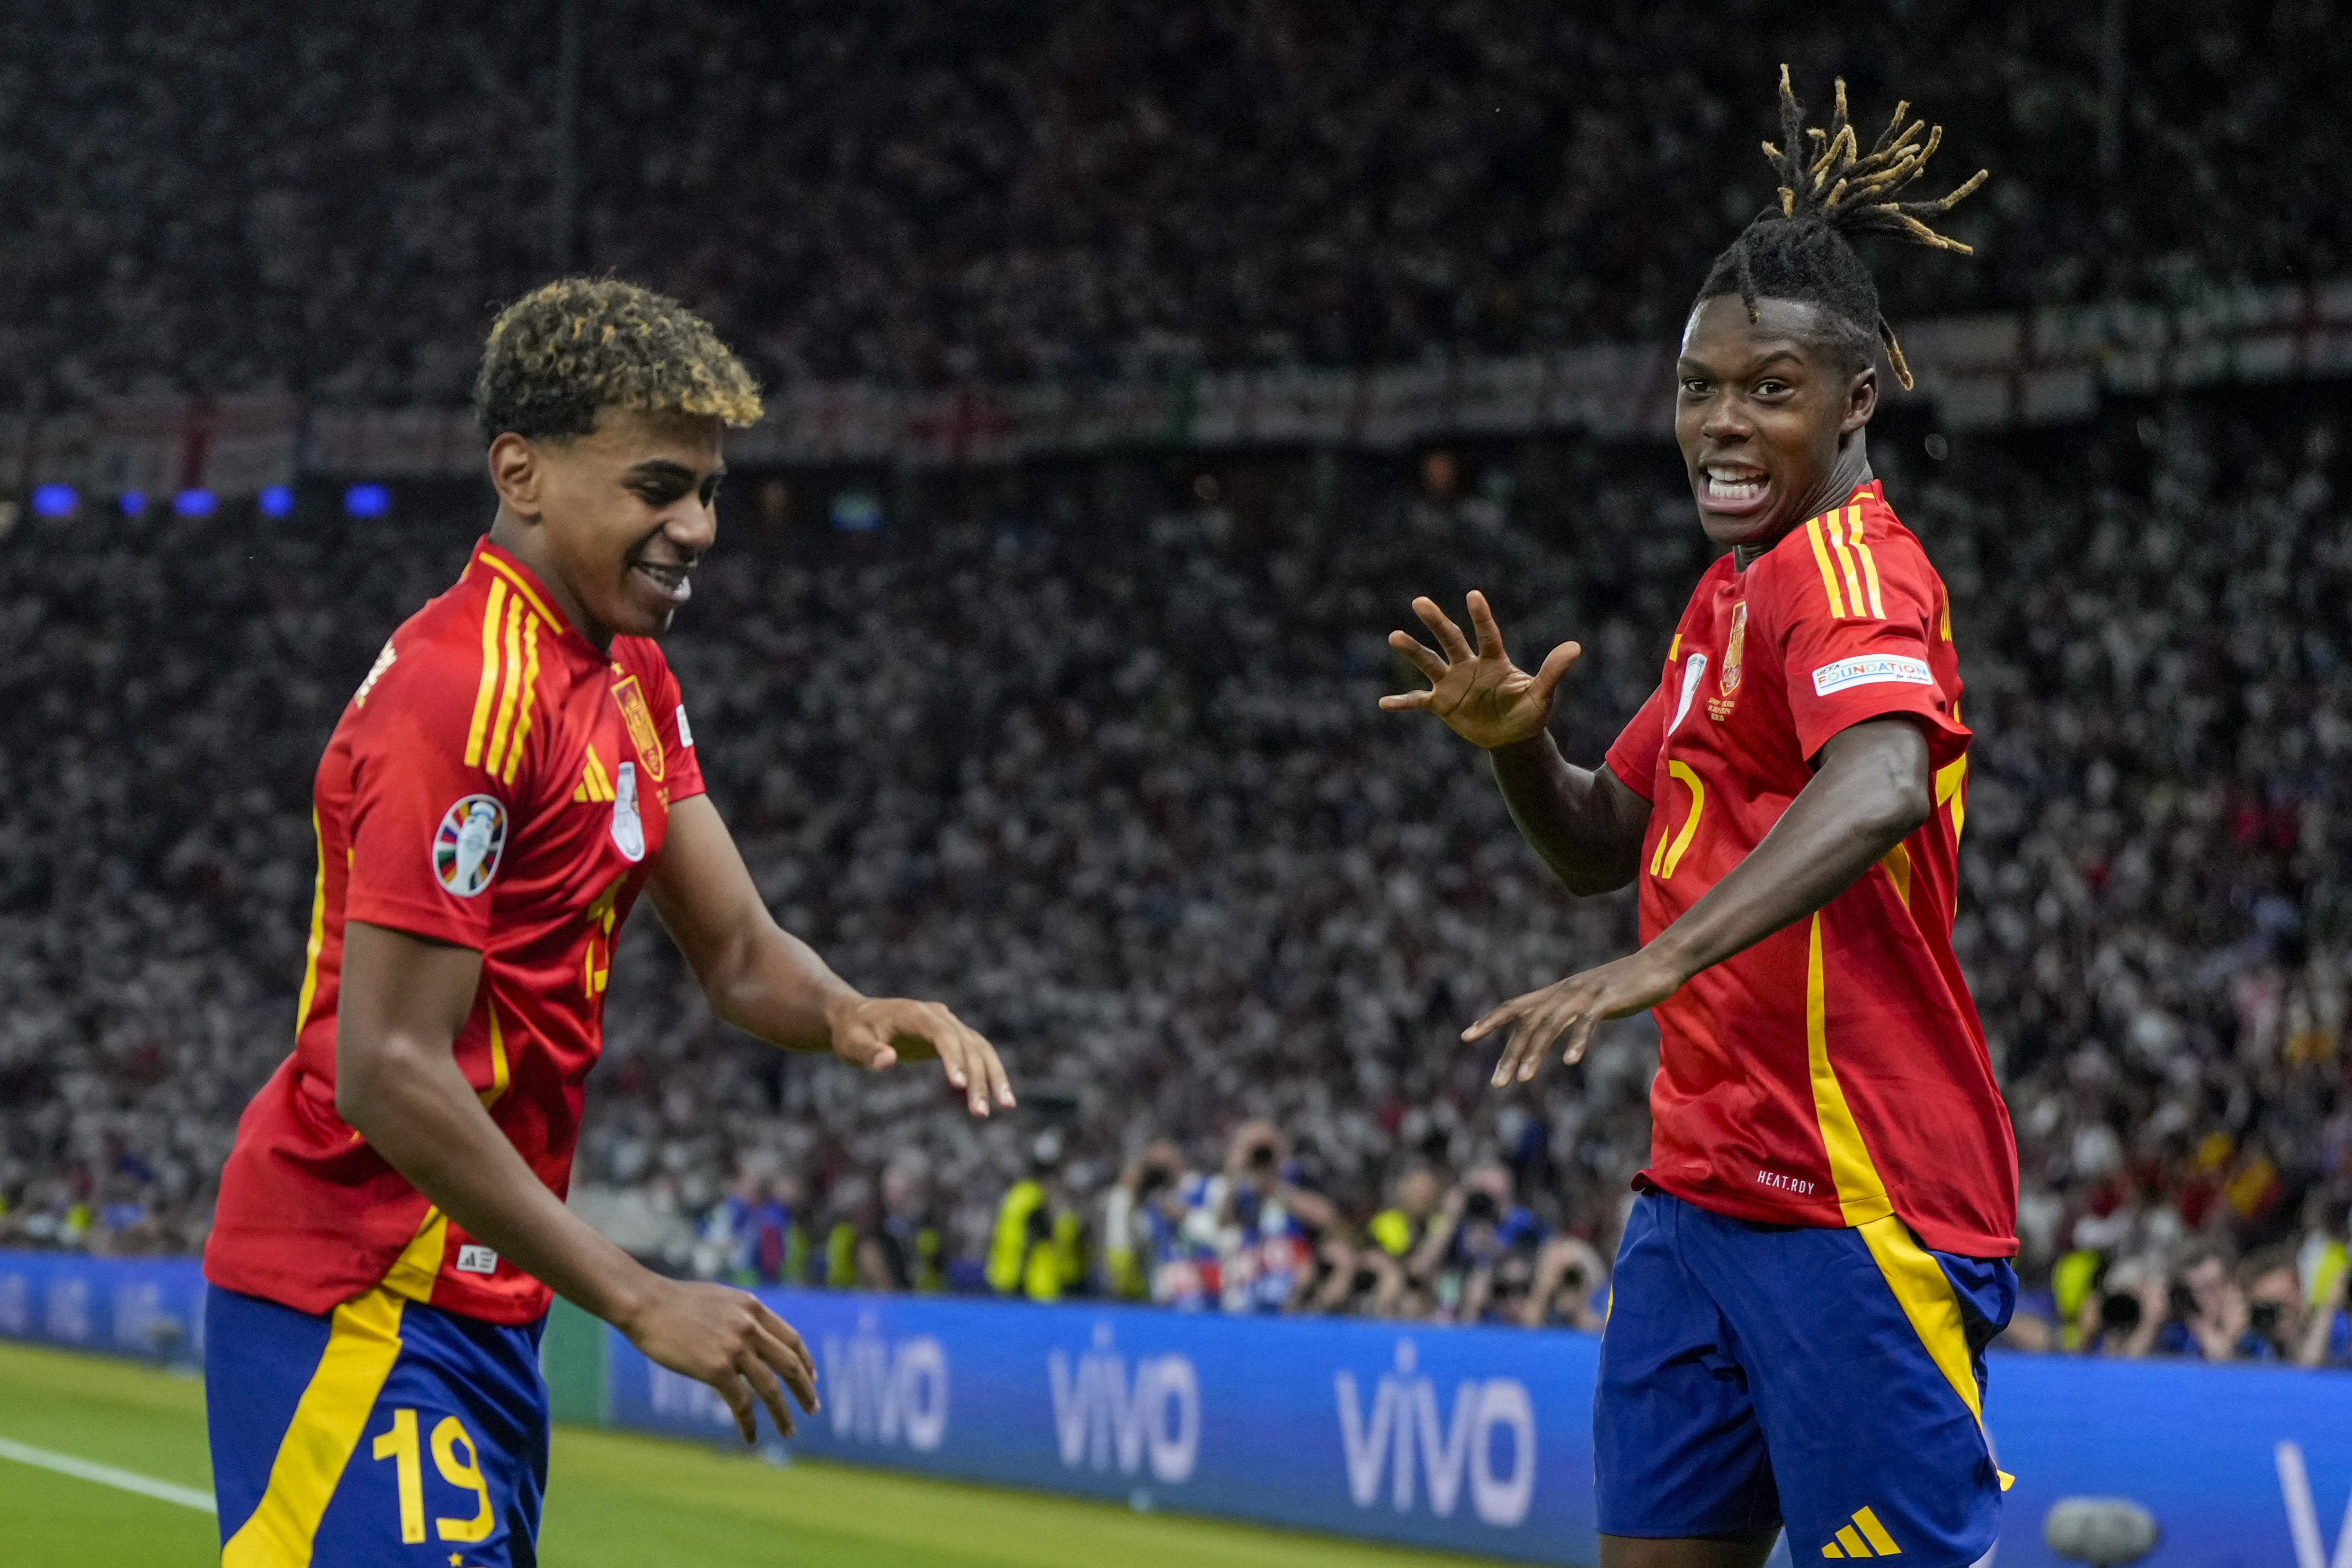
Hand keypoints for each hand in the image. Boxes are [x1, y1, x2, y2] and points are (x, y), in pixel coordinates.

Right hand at [616, 1278, 817, 1443]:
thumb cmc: (673, 1301)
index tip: (812, 1377)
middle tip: (813, 1408)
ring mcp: (735, 1348)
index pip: (791, 1338)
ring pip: (771, 1388)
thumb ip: (739, 1316)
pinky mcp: (716, 1368)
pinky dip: (749, 1423)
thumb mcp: (719, 1300)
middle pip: (789, 1364)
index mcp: (753, 1308)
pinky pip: (740, 1403)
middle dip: (805, 1389)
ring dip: (783, 1412)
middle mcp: (750, 1326)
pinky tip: (751, 1436)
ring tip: (789, 1431)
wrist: (645, 1302)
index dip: (805, 1360)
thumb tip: (749, 1336)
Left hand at [825, 994, 1014, 1116]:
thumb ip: (868, 1053)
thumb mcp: (851, 1044)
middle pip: (968, 1044)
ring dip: (993, 1076)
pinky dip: (990, 1072)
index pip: (942, 1034)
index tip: (959, 1086)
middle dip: (978, 1077)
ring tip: (1006, 1106)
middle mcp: (938, 1015)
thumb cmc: (851, 1032)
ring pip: (980, 1048)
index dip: (954, 1058)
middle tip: (980, 1112)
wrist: (856, 1017)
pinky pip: (978, 1053)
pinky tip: (999, 1097)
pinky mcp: (952, 1037)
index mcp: (915, 1013)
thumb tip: (888, 1061)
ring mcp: (949, 1024)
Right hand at [1379, 591, 1580, 749]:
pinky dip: (1402, 702)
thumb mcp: (1543, 694)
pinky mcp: (1442, 704)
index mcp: (1494, 661)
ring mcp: (1453, 684)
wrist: (1513, 737)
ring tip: (1394, 636)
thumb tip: (1575, 647)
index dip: (1480, 617)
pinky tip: (1384, 703)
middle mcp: (1469, 666)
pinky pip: (1419, 700)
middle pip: (1450, 639)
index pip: (1487, 635)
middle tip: (1420, 602)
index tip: (1473, 595)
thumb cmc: (1530, 712)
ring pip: (1429, 662)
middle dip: (1436, 621)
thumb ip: (1553, 671)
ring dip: (1413, 650)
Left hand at [1465, 946, 1689, 1086]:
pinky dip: (1577, 1040)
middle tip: (1497, 1083)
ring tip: (1523, 1079)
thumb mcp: (1587, 999)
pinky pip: (1588, 1021)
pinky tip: (1570, 1061)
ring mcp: (1585, 994)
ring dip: (1535, 1053)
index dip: (1489, 1020)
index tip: (1466, 1037)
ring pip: (1551, 1024)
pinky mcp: (1608, 999)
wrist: (1659, 964)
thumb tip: (1548, 1031)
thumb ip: (1566, 1012)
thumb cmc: (1624, 985)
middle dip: (1510, 1053)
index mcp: (1557, 992)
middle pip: (1528, 1022)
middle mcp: (1564, 991)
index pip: (1514, 1006)